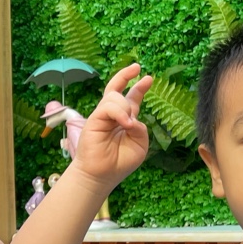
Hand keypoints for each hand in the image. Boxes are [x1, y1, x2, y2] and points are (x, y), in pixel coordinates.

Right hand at [72, 63, 153, 186]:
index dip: (139, 87)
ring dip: (126, 107)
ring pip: (115, 97)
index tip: (148, 78)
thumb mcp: (140, 144)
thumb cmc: (120, 163)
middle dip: (126, 76)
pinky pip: (108, 107)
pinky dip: (119, 113)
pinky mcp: (94, 120)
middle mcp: (113, 116)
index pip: (131, 99)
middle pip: (116, 89)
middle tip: (137, 68)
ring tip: (128, 125)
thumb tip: (131, 117)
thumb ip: (140, 128)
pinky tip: (125, 124)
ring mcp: (102, 116)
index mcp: (125, 120)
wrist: (102, 175)